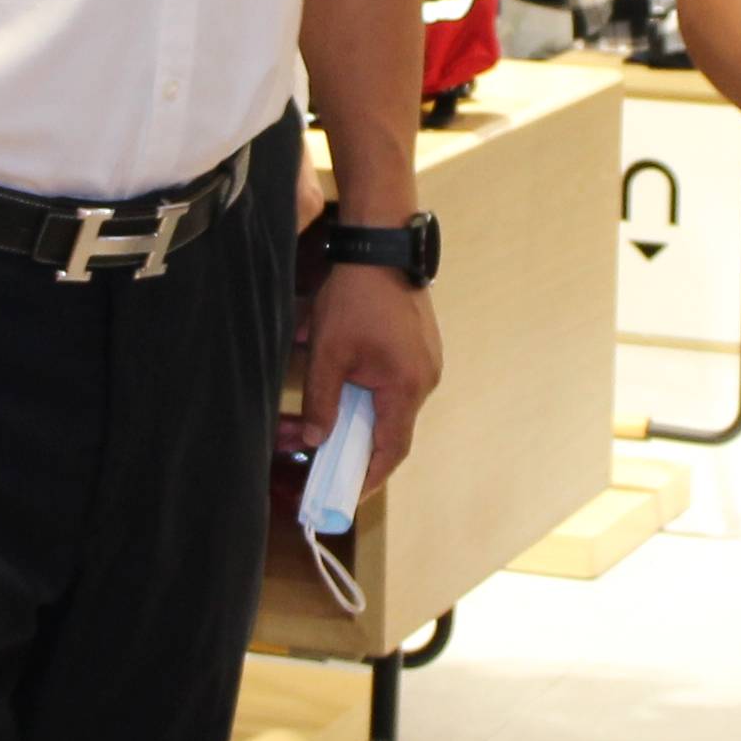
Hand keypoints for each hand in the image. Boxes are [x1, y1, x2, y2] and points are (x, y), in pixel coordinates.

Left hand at [293, 258, 444, 491]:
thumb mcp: (327, 354)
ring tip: (324, 425)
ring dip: (360, 419)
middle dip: (356, 448)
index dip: (370, 476)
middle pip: (391, 430)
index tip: (348, 495)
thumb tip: (314, 440)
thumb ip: (320, 402)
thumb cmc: (355, 297)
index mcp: (405, 388)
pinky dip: (369, 395)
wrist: (381, 245)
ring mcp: (425, 363)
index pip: (392, 450)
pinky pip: (395, 384)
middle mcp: (424, 380)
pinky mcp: (419, 349)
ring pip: (391, 406)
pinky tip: (343, 390)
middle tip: (326, 463)